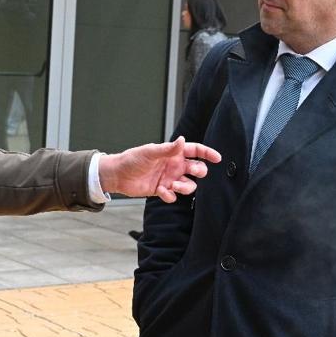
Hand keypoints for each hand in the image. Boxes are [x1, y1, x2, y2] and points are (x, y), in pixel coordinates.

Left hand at [99, 136, 221, 202]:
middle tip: (194, 172)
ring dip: (185, 187)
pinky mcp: (163, 190)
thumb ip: (168, 149)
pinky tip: (161, 191)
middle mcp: (174, 166)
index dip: (207, 154)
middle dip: (199, 171)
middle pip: (196, 169)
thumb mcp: (150, 152)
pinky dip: (170, 195)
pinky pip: (174, 196)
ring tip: (174, 185)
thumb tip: (182, 140)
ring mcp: (169, 178)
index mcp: (173, 153)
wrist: (118, 175)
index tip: (217, 158)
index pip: (195, 151)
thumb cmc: (132, 159)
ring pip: (188, 185)